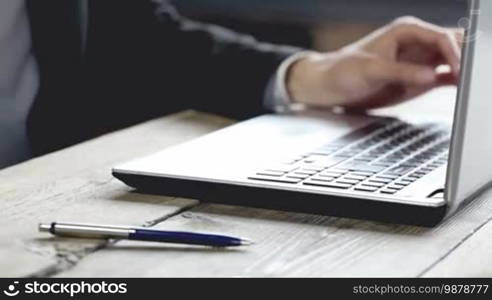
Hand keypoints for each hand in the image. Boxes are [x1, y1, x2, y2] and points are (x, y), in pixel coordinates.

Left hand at [287, 16, 462, 109]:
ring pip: (451, 61)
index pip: (440, 37)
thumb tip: (429, 75)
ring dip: (462, 71)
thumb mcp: (370, 70)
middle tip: (473, 75)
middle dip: (464, 57)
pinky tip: (462, 89)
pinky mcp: (416, 79)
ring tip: (471, 85)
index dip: (453, 52)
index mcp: (405, 31)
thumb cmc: (342, 71)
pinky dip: (454, 82)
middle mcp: (415, 44)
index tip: (459, 69)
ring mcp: (418, 62)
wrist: (328, 87)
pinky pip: (443, 78)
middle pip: (451, 46)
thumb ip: (401, 72)